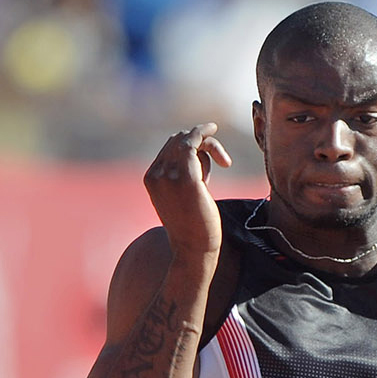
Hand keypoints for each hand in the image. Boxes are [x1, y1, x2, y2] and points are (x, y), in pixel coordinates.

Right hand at [143, 122, 231, 257]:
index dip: (191, 148)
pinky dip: (204, 133)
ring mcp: (168, 175)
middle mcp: (156, 174)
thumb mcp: (186, 197)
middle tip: (222, 162)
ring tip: (224, 162)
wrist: (194, 249)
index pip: (169, 149)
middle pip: (177, 142)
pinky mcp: (187, 179)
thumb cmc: (195, 228)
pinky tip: (212, 128)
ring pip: (187, 141)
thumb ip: (188, 177)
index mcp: (152, 178)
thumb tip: (202, 158)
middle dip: (201, 145)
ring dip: (208, 145)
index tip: (209, 153)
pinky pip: (193, 144)